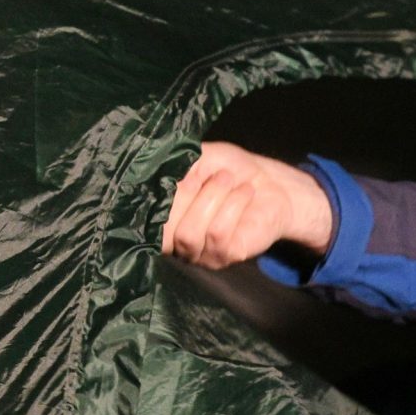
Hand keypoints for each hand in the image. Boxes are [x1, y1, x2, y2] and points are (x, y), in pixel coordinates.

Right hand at [160, 143, 336, 269]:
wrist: (271, 184)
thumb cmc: (230, 171)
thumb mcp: (200, 157)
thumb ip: (177, 164)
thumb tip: (158, 173)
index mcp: (163, 218)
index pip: (144, 221)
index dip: (155, 199)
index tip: (177, 174)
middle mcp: (175, 241)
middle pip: (163, 230)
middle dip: (187, 195)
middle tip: (216, 173)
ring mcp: (199, 253)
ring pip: (189, 234)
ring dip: (212, 198)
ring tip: (229, 180)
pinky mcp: (225, 256)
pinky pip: (218, 235)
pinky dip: (232, 206)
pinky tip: (244, 193)